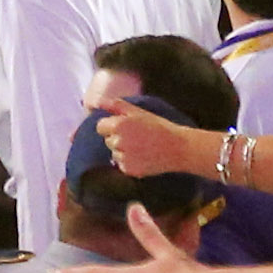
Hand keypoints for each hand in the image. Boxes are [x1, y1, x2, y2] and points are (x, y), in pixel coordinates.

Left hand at [92, 98, 218, 184]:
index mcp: (119, 124)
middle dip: (117, 138)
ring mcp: (124, 157)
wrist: (178, 148)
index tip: (125, 127)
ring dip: (123, 151)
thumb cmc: (159, 126)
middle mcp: (119, 141)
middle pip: (107, 140)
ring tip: (142, 147)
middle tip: (137, 137)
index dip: (111, 126)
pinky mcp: (129, 170)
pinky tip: (143, 157)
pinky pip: (121, 165)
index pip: (100, 126)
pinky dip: (129, 162)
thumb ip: (115, 105)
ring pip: (114, 153)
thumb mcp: (138, 111)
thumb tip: (95, 103)